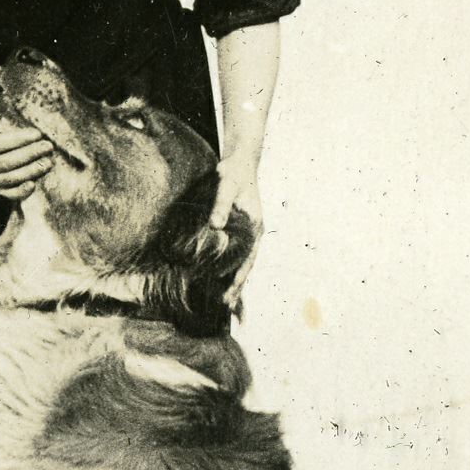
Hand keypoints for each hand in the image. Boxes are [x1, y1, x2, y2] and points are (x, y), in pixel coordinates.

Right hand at [0, 100, 55, 200]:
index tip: (36, 133)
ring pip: (9, 179)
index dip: (17, 141)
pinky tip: (33, 184)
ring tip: (48, 161)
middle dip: (29, 155)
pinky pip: (8, 195)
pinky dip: (20, 192)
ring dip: (30, 171)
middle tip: (48, 146)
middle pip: (4, 163)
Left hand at [209, 164, 263, 304]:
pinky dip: (233, 267)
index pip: (247, 260)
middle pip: (247, 266)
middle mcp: (255, 234)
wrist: (241, 161)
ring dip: (236, 280)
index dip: (238, 279)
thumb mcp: (226, 186)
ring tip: (227, 300)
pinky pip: (239, 254)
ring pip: (244, 262)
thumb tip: (215, 226)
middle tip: (227, 307)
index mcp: (254, 228)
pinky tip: (224, 276)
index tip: (229, 296)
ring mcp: (250, 233)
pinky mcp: (243, 231)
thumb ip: (221, 205)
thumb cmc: (233, 173)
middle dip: (238, 286)